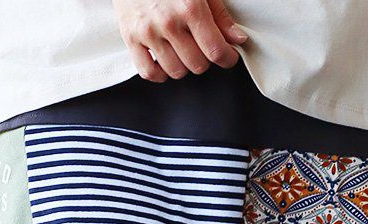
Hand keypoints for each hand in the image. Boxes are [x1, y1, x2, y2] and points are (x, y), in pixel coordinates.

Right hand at [112, 0, 247, 82]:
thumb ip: (219, 15)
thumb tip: (236, 39)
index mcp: (189, 7)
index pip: (214, 49)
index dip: (227, 58)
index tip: (228, 57)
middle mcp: (168, 22)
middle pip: (197, 64)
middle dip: (205, 59)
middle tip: (203, 48)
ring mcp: (148, 33)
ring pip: (175, 71)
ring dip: (184, 66)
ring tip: (183, 51)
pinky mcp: (131, 39)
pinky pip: (148, 72)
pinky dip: (160, 73)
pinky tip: (165, 61)